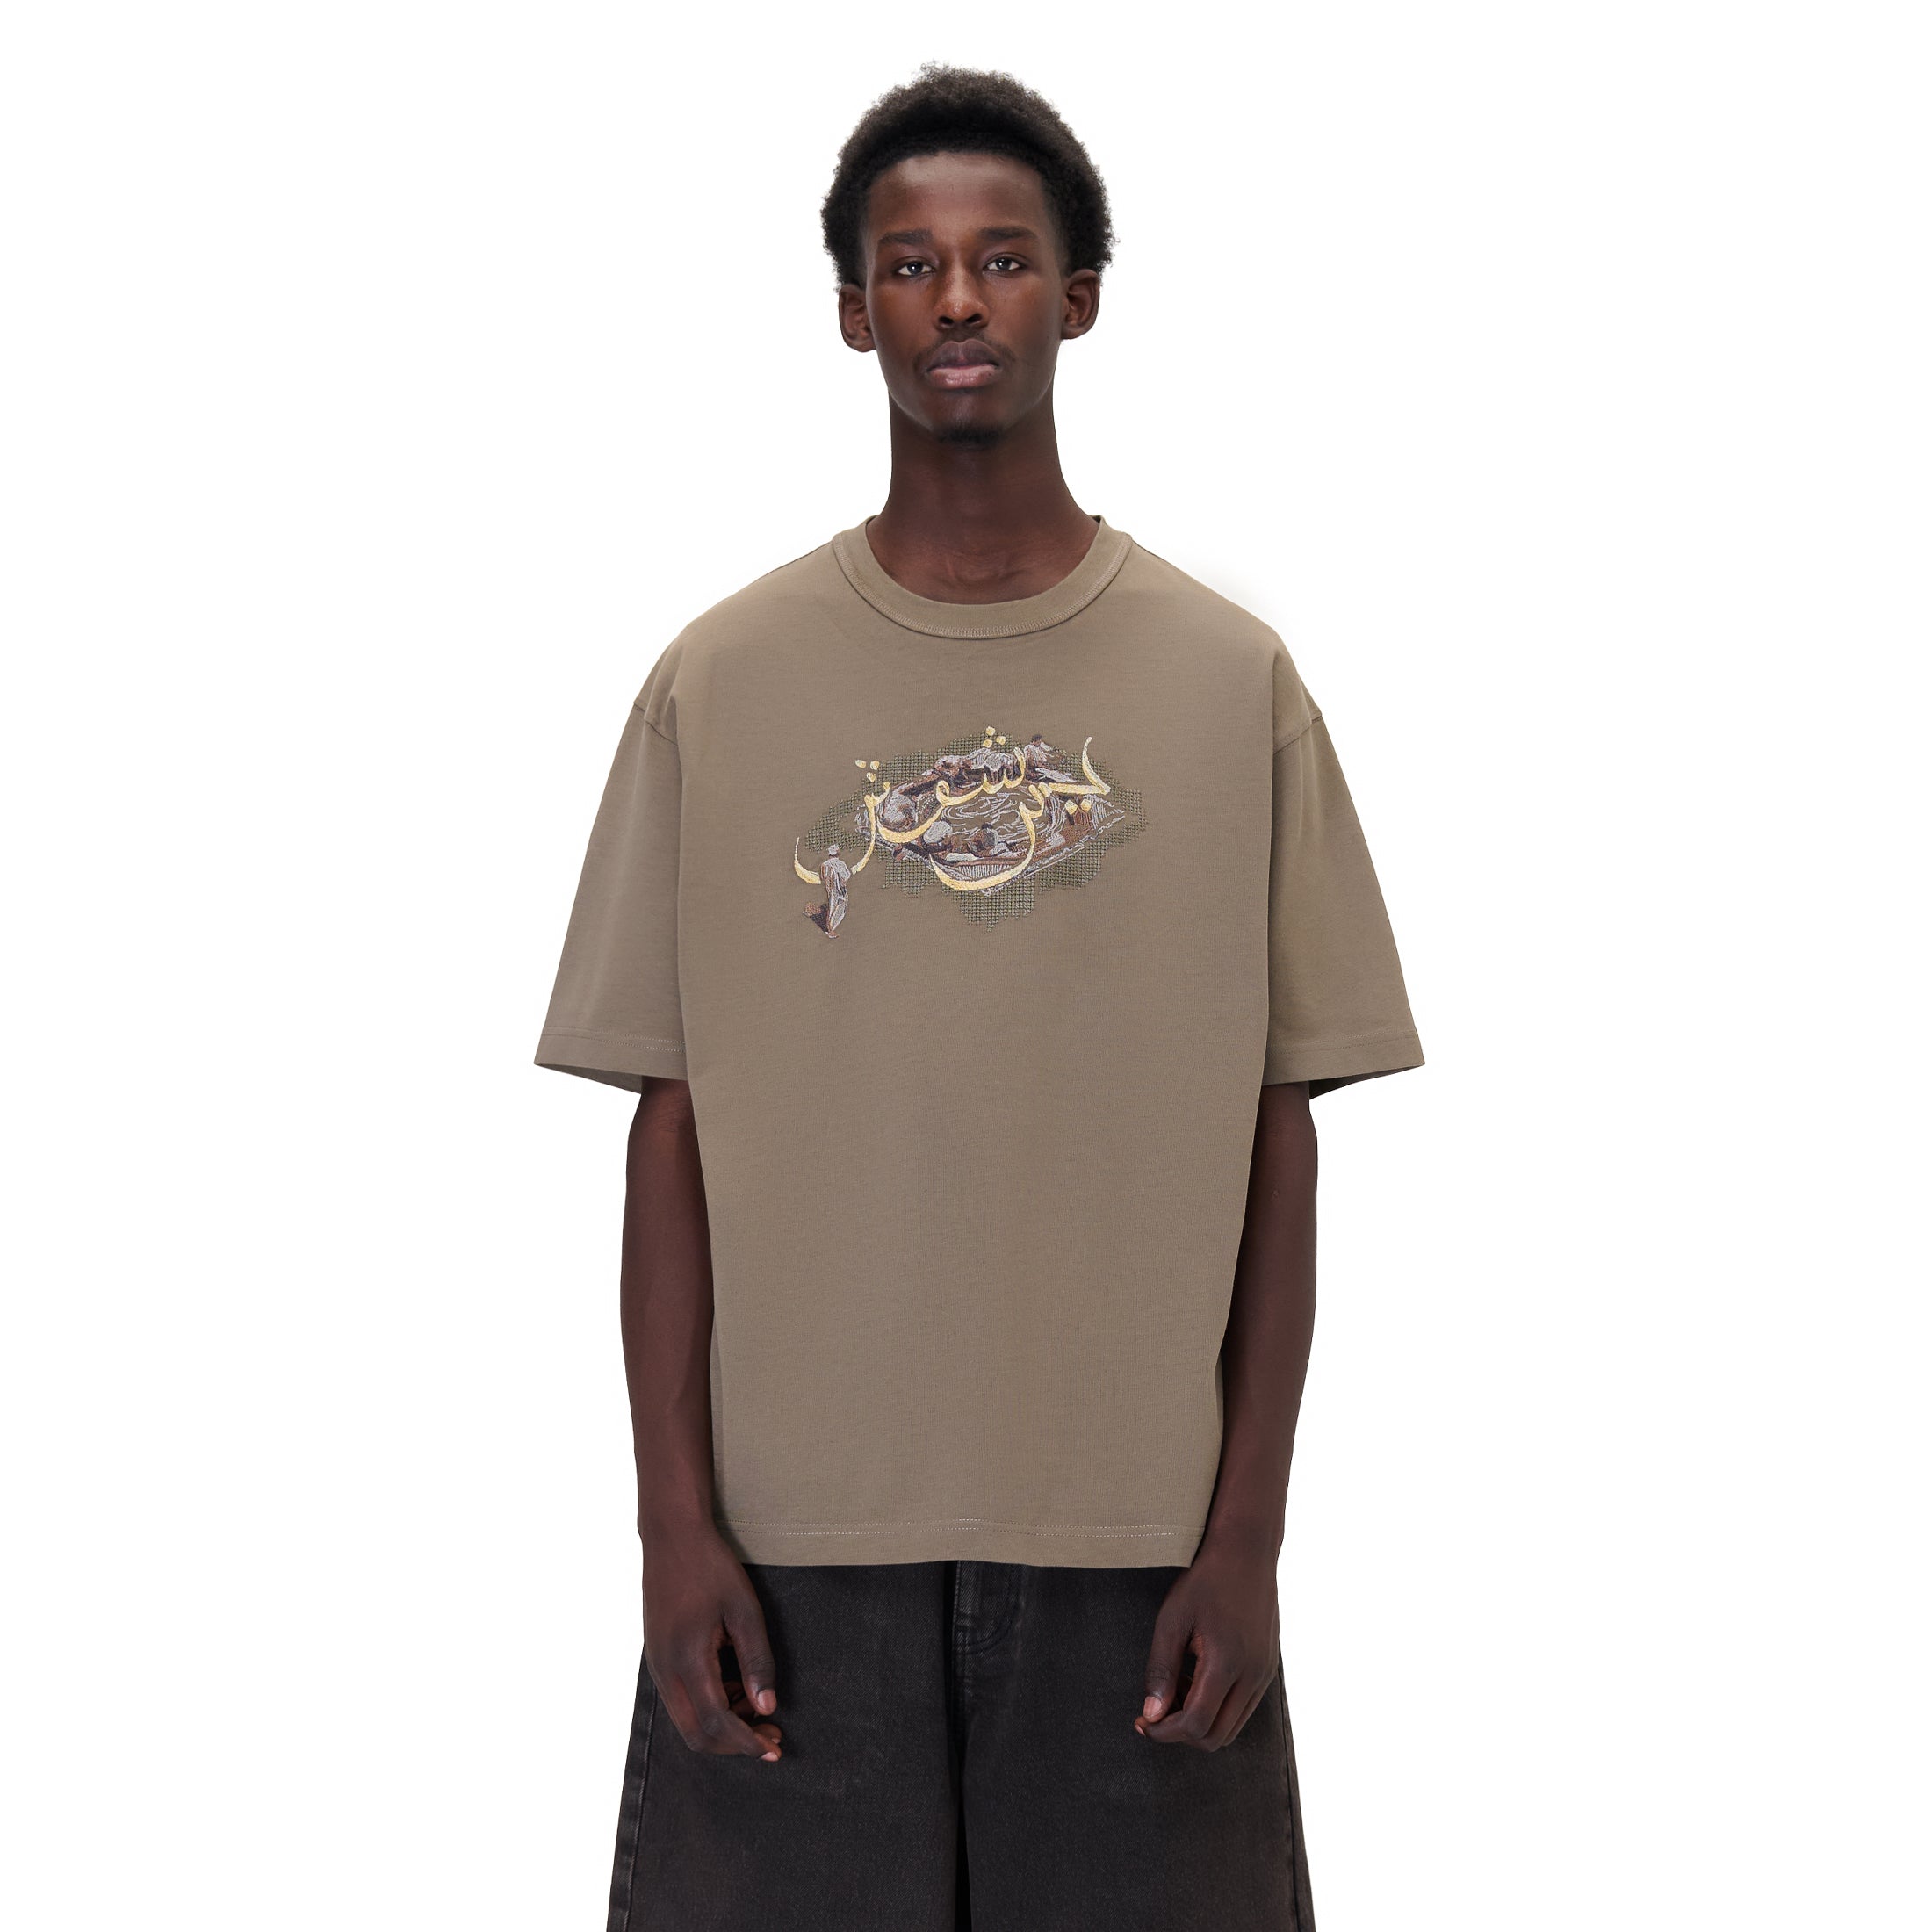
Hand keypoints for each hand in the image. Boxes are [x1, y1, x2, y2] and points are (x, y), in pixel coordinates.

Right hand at [640, 1522, 782, 1760]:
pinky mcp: (657, 1656)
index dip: (746, 1743)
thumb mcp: (744, 1610)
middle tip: (771, 1734)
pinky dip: (709, 1704)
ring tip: (758, 1707)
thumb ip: (756, 1661)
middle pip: (696, 1734)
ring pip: (687, 1719)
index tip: (774, 1748)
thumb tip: (766, 1708)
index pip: (715, 1723)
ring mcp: (657, 1665)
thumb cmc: (710, 1567)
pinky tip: (735, 1686)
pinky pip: (681, 1699)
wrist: (671, 1537)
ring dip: (723, 1724)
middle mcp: (664, 1670)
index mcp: (686, 1660)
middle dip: (735, 1743)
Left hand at [1136, 1533, 1281, 1750]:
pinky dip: (1217, 1707)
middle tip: (1155, 1708)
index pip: (1196, 1724)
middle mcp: (1253, 1675)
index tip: (1142, 1720)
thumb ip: (1161, 1669)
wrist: (1247, 1552)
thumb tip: (1152, 1714)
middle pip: (1216, 1736)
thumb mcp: (1172, 1619)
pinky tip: (1196, 1676)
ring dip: (1200, 1720)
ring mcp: (1265, 1673)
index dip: (1164, 1731)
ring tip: (1175, 1686)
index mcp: (1226, 1663)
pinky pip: (1243, 1707)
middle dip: (1181, 1732)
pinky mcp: (1268, 1667)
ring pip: (1232, 1727)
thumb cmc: (1205, 1581)